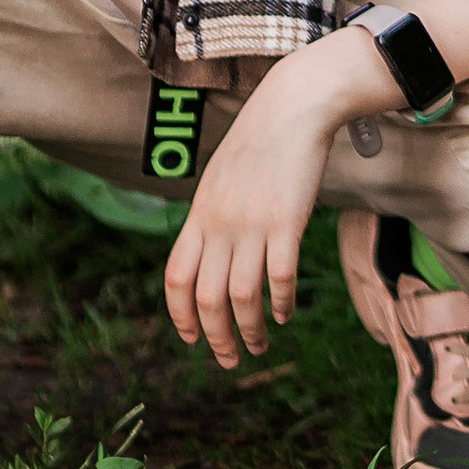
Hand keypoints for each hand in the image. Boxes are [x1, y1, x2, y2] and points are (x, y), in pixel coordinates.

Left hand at [164, 35, 379, 367]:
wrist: (292, 108)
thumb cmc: (259, 142)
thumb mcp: (221, 179)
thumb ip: (212, 217)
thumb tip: (209, 254)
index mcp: (199, 215)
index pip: (176, 279)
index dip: (181, 315)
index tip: (193, 339)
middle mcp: (219, 225)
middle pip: (207, 298)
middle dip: (217, 338)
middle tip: (229, 360)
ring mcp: (252, 225)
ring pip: (242, 297)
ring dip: (249, 330)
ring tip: (259, 345)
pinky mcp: (286, 223)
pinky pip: (279, 277)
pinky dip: (280, 303)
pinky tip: (283, 314)